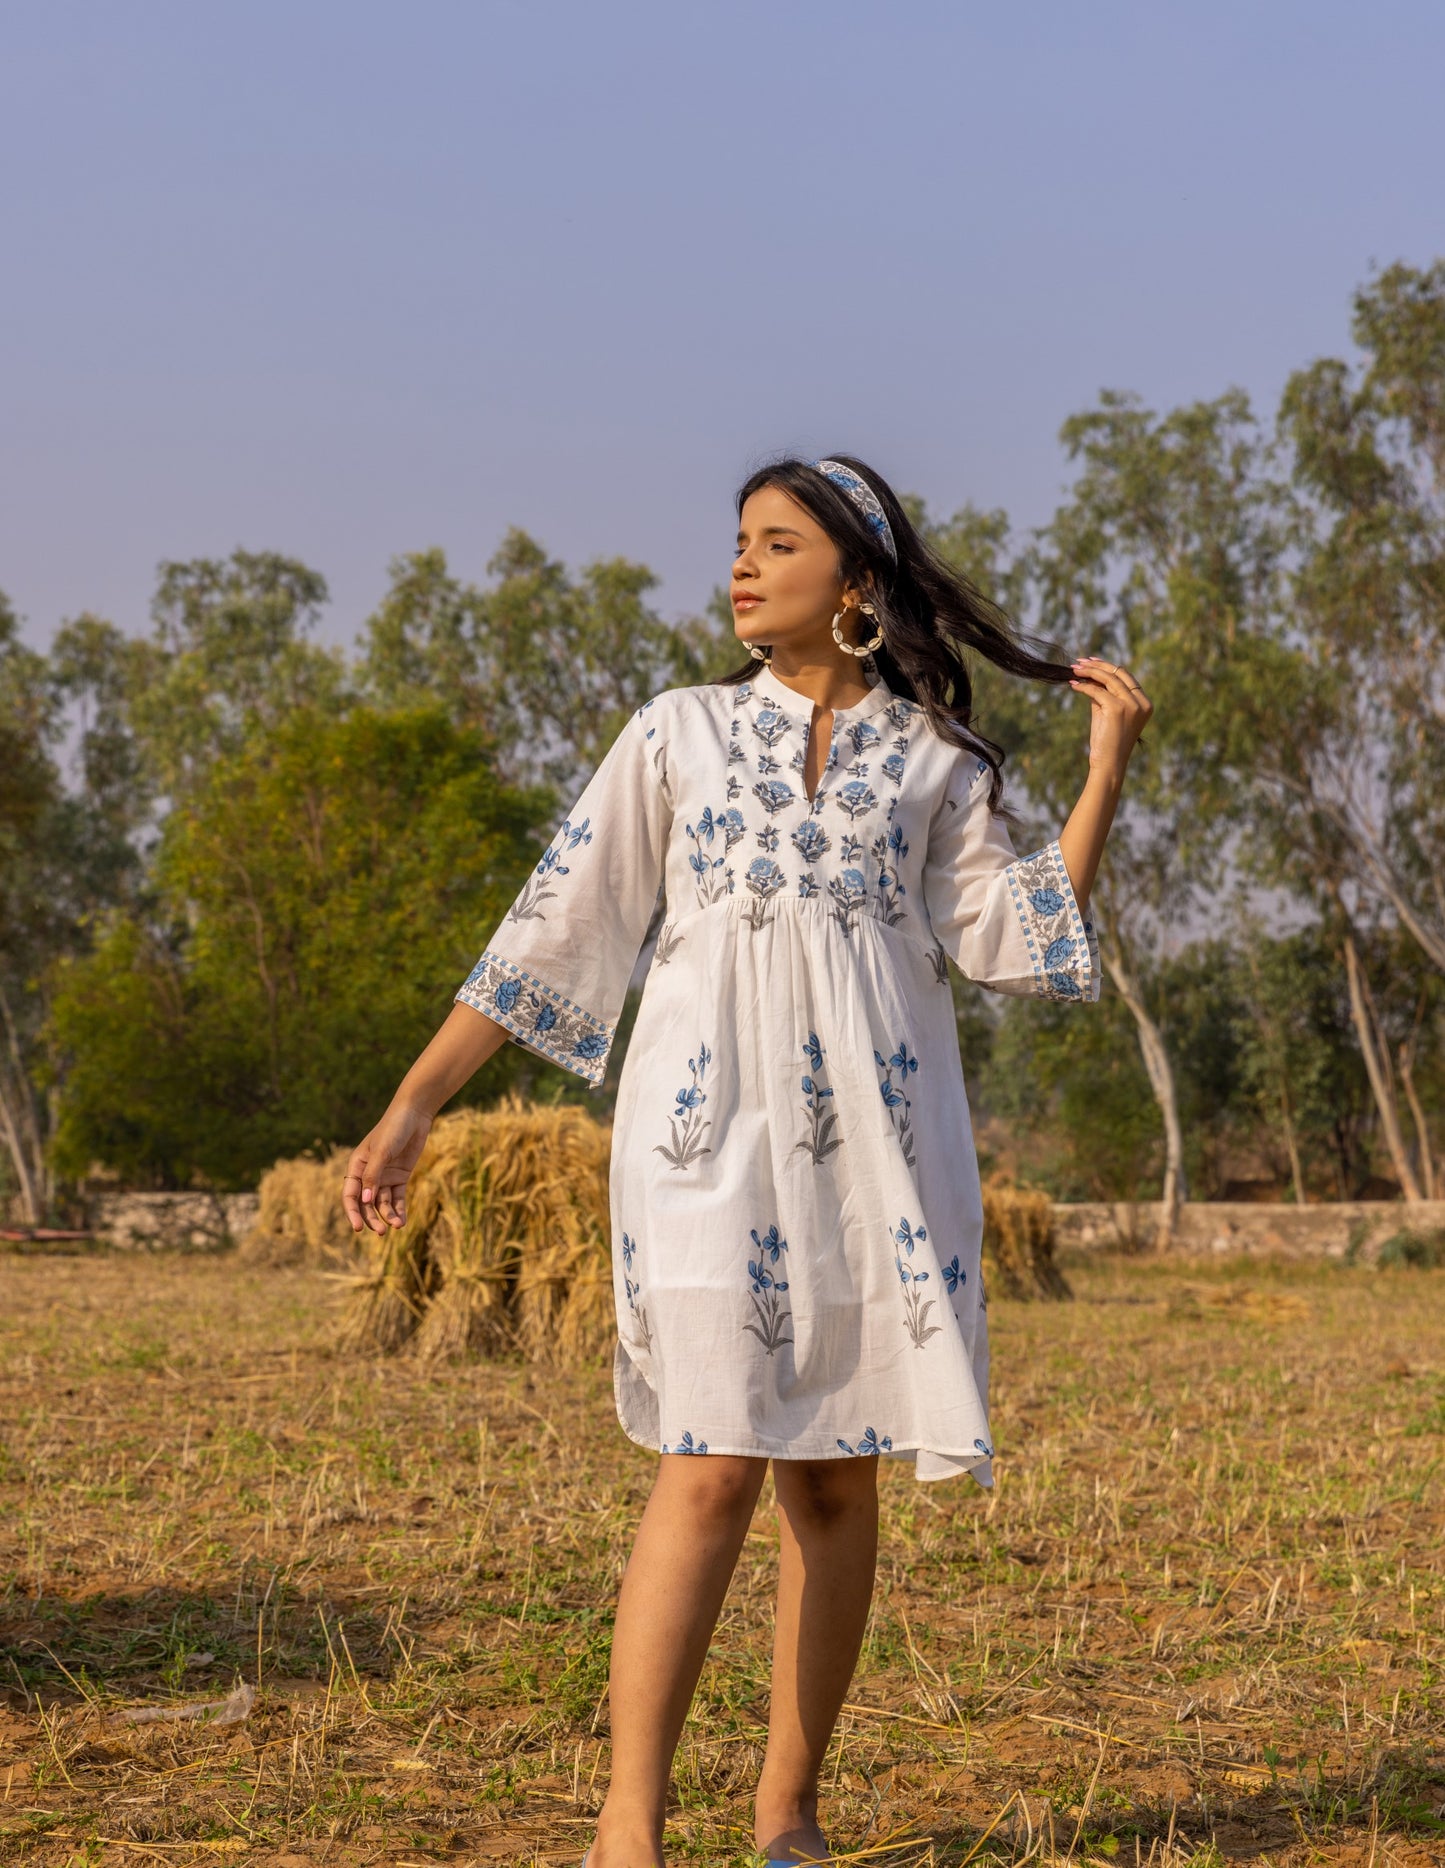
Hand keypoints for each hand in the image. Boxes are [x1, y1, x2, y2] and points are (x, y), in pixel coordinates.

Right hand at [342, 1102, 432, 1235]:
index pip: (350, 1195)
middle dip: (372, 1218)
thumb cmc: (393, 1128)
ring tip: (396, 1226)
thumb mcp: (382, 1152)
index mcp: (356, 1166)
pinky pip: (397, 1198)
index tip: (359, 1228)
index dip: (353, 1213)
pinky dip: (399, 1210)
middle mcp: (368, 1174)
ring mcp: (385, 1176)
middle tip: (382, 1232)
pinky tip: (402, 1222)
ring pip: (382, 1203)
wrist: (414, 1114)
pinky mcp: (400, 1177)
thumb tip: (364, 1201)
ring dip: (388, 1216)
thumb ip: (373, 1176)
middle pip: (366, 1203)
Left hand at [1069, 657, 1152, 771]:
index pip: (1126, 677)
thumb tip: (1090, 674)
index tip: (1091, 662)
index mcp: (1145, 703)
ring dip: (1089, 672)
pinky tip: (1073, 685)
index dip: (1108, 667)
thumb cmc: (1107, 741)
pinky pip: (1097, 691)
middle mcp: (1141, 702)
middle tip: (1080, 662)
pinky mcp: (1117, 708)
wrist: (1108, 763)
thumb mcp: (1108, 713)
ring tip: (1074, 670)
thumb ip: (1104, 694)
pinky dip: (1083, 686)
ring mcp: (1131, 705)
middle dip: (1098, 665)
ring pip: (1108, 679)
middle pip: (1119, 673)